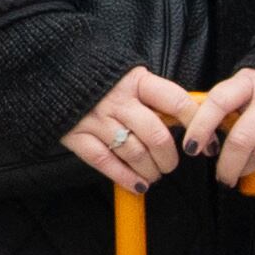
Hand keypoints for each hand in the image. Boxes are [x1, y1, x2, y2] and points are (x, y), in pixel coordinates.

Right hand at [62, 64, 206, 192]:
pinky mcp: (76, 135)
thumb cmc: (99, 77)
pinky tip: (137, 185)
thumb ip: (155, 96)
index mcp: (136, 80)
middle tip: (170, 165)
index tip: (205, 143)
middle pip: (156, 136)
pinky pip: (104, 162)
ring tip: (153, 175)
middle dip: (169, 158)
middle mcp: (117, 100)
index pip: (176, 102)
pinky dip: (124, 178)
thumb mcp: (130, 76)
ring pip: (134, 153)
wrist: (49, 70)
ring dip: (150, 171)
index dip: (197, 125)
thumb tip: (192, 118)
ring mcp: (95, 119)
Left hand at [188, 68, 254, 190]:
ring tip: (240, 174)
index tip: (191, 148)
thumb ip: (225, 103)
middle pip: (242, 139)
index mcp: (248, 84)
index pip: (219, 102)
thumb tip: (195, 132)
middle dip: (227, 164)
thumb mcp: (244, 83)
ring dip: (248, 170)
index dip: (201, 126)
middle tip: (221, 176)